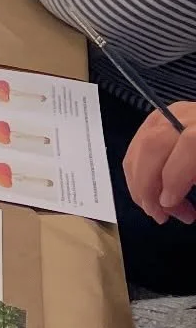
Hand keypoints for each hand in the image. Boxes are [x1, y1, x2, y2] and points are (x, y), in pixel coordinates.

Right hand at [122, 103, 195, 223]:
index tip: (171, 206)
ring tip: (154, 209)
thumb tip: (170, 198)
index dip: (174, 179)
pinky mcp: (161, 119)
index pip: (190, 144)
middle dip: (147, 184)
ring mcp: (172, 113)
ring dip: (138, 182)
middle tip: (158, 215)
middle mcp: (191, 114)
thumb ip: (195, 176)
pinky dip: (138, 172)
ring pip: (141, 145)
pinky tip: (152, 192)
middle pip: (154, 144)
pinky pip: (138, 145)